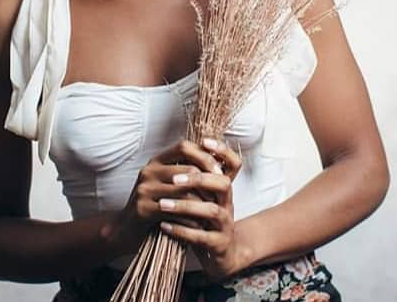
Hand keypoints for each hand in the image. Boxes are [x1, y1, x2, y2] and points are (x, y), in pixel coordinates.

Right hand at [101, 138, 238, 255]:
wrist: (126, 228)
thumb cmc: (155, 205)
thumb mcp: (168, 184)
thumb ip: (186, 173)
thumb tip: (217, 164)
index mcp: (157, 161)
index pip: (184, 146)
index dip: (204, 156)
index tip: (219, 171)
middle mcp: (149, 170)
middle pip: (188, 170)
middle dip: (208, 184)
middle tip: (220, 196)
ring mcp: (144, 189)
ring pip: (183, 191)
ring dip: (202, 203)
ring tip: (212, 211)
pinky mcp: (142, 208)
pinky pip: (174, 211)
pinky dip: (189, 219)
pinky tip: (198, 225)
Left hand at [158, 137, 244, 281]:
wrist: (220, 255)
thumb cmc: (205, 220)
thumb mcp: (203, 197)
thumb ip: (196, 177)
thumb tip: (180, 147)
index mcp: (223, 189)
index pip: (234, 164)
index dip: (223, 151)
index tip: (203, 142)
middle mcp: (228, 204)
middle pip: (223, 184)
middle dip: (199, 180)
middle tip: (174, 180)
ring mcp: (225, 225)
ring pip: (212, 211)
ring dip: (185, 206)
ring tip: (162, 205)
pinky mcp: (218, 244)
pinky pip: (202, 237)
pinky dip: (182, 231)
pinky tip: (164, 226)